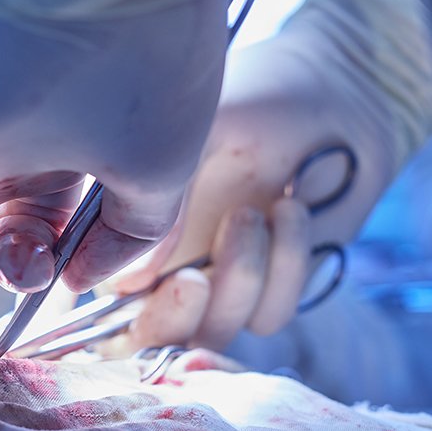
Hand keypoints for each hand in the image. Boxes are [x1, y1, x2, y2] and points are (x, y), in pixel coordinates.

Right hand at [102, 37, 400, 355]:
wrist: (340, 91)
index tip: (121, 290)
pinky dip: (285, 267)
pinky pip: (269, 316)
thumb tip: (126, 284)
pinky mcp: (274, 289)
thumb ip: (154, 210)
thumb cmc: (253, 98)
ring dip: (236, 278)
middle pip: (146, 339)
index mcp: (125, 228)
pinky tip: (292, 210)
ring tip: (253, 212)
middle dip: (170, 321)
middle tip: (192, 280)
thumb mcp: (191, 137)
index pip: (90, 299)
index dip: (94, 317)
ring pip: (211, 332)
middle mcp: (164, 264)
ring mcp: (218, 280)